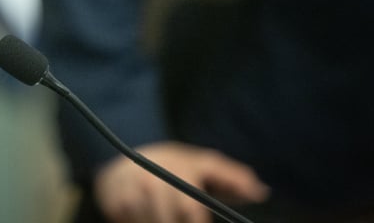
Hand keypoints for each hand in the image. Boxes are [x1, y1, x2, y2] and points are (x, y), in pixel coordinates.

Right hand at [92, 141, 269, 222]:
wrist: (123, 157)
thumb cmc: (171, 165)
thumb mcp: (201, 164)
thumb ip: (231, 177)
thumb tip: (260, 191)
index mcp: (178, 173)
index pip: (190, 212)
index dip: (194, 221)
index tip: (196, 221)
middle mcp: (152, 183)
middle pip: (169, 222)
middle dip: (176, 221)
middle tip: (179, 216)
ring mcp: (130, 195)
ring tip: (164, 214)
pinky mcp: (113, 206)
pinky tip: (144, 216)